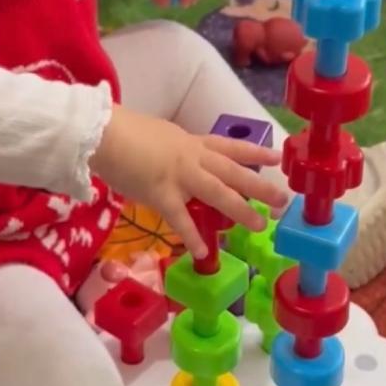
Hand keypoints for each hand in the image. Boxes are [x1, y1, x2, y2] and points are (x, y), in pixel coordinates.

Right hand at [91, 106, 287, 259]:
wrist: (103, 133)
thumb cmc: (124, 132)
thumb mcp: (159, 137)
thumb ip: (172, 152)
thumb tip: (173, 164)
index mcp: (191, 142)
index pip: (230, 146)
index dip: (255, 151)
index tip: (276, 157)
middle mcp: (192, 157)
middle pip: (234, 171)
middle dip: (260, 185)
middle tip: (282, 199)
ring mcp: (180, 176)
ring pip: (219, 193)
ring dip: (241, 210)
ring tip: (259, 225)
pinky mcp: (162, 194)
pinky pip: (181, 219)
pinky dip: (192, 237)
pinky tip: (204, 252)